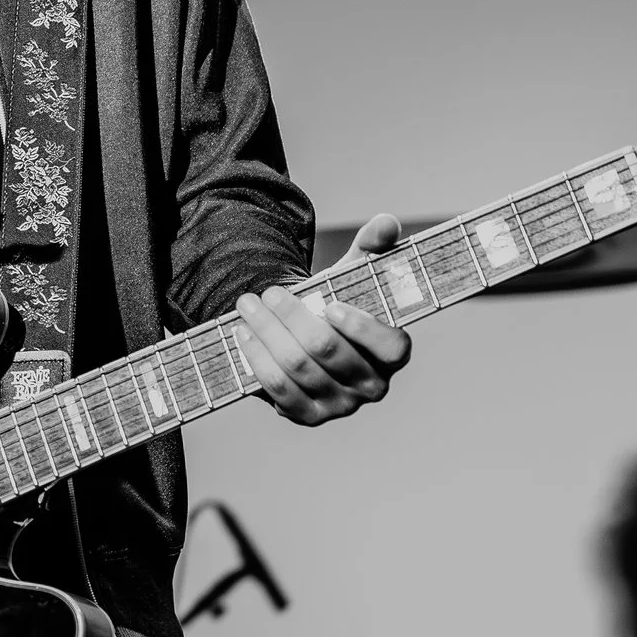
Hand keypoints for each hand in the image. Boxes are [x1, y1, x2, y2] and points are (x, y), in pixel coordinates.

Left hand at [232, 215, 413, 425]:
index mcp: (393, 353)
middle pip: (329, 352)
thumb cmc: (337, 303)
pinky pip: (279, 391)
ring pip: (299, 369)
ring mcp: (340, 405)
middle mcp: (372, 385)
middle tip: (268, 292)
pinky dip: (258, 360)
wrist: (306, 340)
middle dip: (292, 317)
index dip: (364, 329)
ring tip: (247, 305)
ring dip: (267, 333)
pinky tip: (243, 335)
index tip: (331, 305)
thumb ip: (372, 247)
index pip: (393, 348)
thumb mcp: (354, 275)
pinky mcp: (308, 415)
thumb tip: (386, 221)